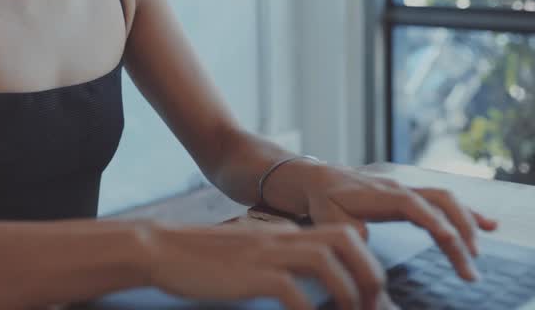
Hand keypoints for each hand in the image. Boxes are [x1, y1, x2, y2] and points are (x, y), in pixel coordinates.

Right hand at [141, 221, 395, 309]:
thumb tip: (301, 283)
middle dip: (368, 273)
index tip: (371, 295)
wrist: (161, 249)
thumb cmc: (203, 258)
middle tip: (372, 306)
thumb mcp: (249, 252)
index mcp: (286, 232)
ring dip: (346, 291)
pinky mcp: (249, 273)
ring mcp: (266, 253)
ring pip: (325, 260)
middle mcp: (282, 236)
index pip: (343, 235)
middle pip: (345, 239)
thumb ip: (277, 258)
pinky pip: (291, 289)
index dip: (365, 262)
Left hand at [299, 165, 498, 281]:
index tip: (452, 242)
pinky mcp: (415, 196)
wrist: (322, 179)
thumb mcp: (330, 218)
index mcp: (383, 194)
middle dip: (460, 231)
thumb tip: (366, 240)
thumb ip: (350, 230)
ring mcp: (410, 189)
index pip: (416, 206)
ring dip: (468, 224)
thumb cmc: (326, 202)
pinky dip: (469, 213)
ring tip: (479, 253)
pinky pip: (446, 202)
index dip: (435, 222)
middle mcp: (402, 188)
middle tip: (470, 266)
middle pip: (441, 202)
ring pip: (448, 201)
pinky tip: (490, 226)